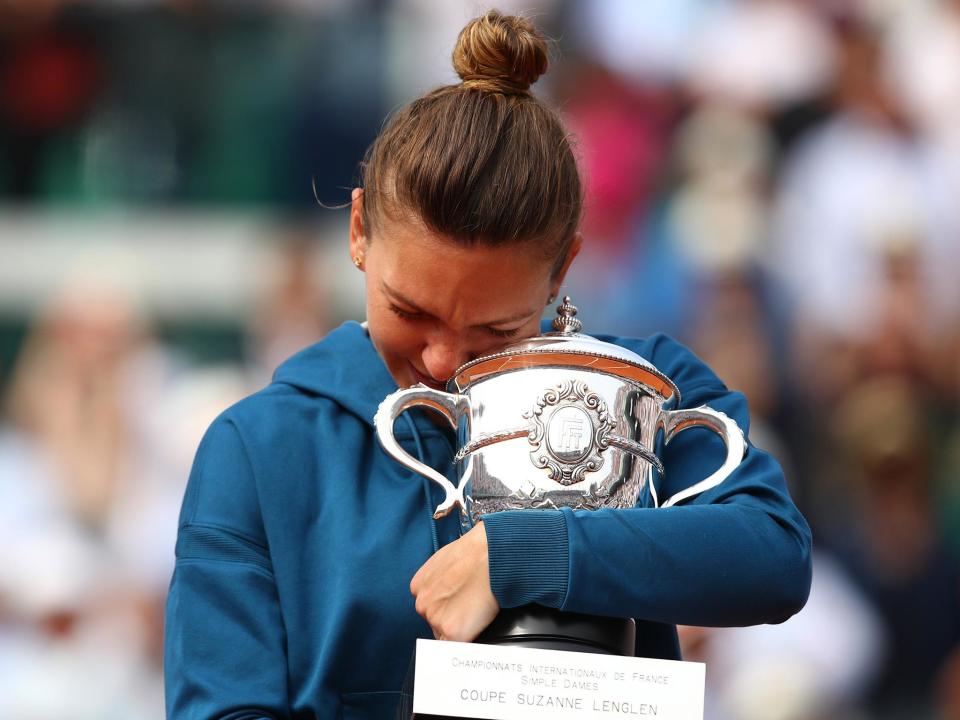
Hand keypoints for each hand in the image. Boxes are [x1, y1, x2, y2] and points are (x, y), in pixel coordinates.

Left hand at [410, 521, 498, 641]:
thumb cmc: (476, 552)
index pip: (431, 607)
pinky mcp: (452, 632)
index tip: (457, 607)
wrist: (491, 555)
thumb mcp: (448, 561)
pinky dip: (468, 640)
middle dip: (452, 619)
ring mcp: (436, 619)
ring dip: (461, 629)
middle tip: (471, 607)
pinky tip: (478, 625)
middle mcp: (422, 604)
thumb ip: (443, 579)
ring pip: (447, 635)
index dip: (447, 608)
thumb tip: (451, 587)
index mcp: (419, 586)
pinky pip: (458, 646)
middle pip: (436, 622)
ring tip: (478, 611)